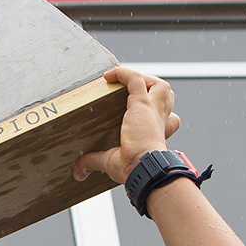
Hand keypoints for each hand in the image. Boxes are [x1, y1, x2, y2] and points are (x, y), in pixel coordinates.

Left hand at [74, 66, 182, 184]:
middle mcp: (159, 119)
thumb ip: (94, 161)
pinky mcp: (142, 104)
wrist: (143, 167)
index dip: (156, 108)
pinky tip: (109, 75)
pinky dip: (124, 73)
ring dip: (144, 78)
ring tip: (124, 80)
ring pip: (159, 85)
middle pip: (166, 95)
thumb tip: (79, 171)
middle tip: (132, 89)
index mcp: (156, 131)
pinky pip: (135, 79)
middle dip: (153, 88)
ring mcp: (153, 109)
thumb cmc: (133, 168)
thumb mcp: (111, 162)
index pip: (165, 115)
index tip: (136, 108)